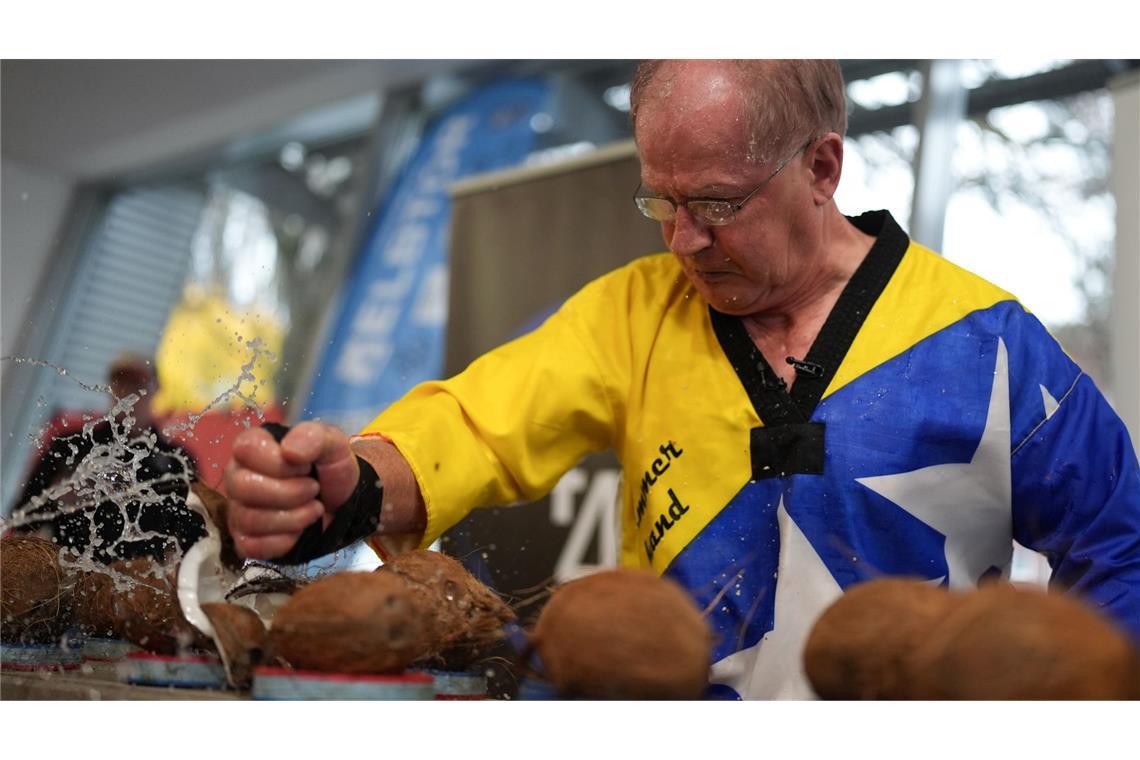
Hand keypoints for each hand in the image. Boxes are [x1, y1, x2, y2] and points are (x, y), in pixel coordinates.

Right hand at [223, 421, 359, 559]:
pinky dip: (284, 541)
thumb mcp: (332, 443)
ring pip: (249, 519)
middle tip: (314, 489)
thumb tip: (289, 451)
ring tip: (314, 508)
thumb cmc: (330, 468)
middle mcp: (237, 476)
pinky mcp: (245, 539)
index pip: (245, 449)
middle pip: (243, 487)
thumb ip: (314, 436)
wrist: (343, 502)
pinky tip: (301, 531)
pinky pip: (252, 546)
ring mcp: (238, 509)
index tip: (305, 467)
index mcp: (252, 447)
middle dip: (288, 492)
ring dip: (293, 517)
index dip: (279, 462)